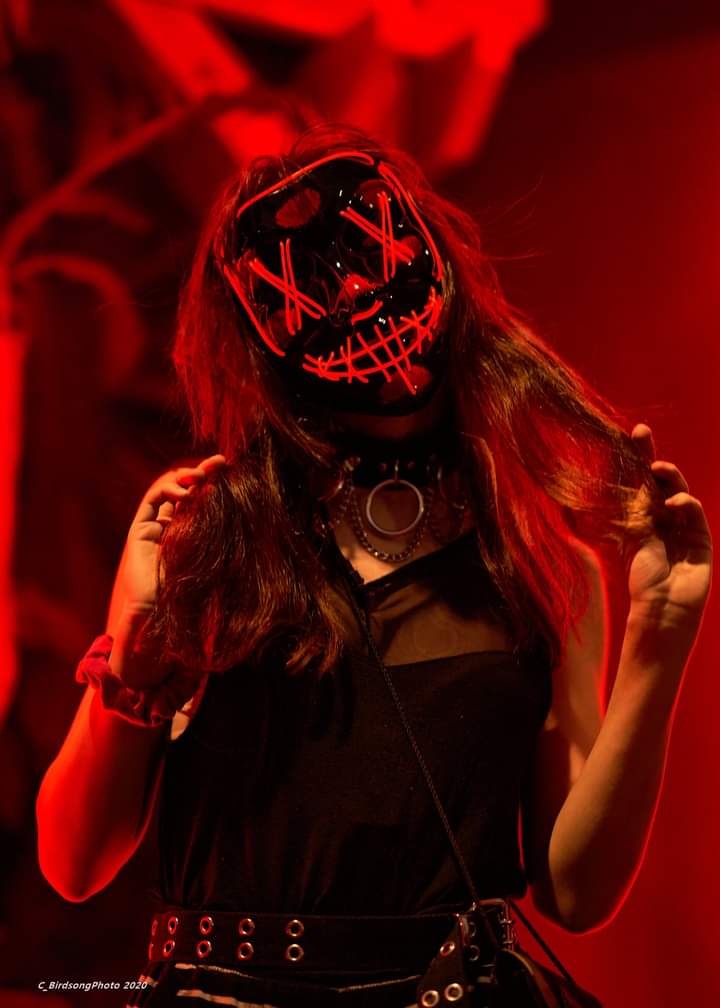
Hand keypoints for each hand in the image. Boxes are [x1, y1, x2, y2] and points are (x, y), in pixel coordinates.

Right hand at [121, 454, 225, 616]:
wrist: (161, 613)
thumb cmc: (192, 591)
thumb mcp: (213, 555)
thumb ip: (219, 533)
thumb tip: (240, 507)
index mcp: (189, 528)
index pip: (201, 495)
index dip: (213, 479)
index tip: (230, 467)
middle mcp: (170, 523)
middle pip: (185, 486)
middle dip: (201, 470)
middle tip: (220, 462)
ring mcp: (154, 524)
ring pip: (167, 487)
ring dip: (184, 475)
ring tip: (201, 476)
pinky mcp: (140, 528)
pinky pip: (152, 499)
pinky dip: (168, 489)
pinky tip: (184, 492)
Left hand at [627, 425, 711, 627]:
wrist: (660, 608)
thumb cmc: (641, 578)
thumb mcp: (624, 539)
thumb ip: (616, 515)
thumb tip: (577, 493)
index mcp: (645, 515)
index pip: (641, 479)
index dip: (638, 456)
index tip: (633, 432)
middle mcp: (665, 516)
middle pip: (660, 479)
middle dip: (651, 455)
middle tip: (640, 434)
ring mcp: (685, 525)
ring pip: (679, 490)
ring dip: (669, 476)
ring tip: (658, 468)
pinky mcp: (700, 538)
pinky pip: (694, 512)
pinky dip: (685, 503)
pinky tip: (673, 503)